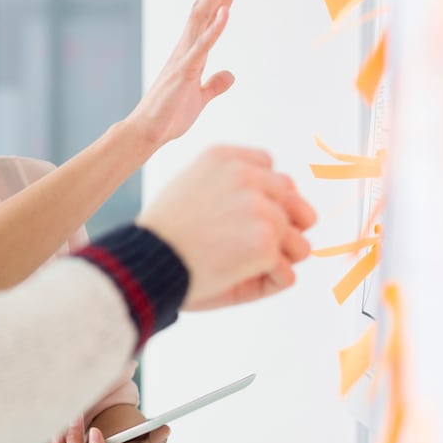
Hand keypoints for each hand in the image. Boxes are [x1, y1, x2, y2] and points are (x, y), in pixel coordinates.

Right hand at [126, 0, 238, 146]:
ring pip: (202, 18)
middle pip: (204, 8)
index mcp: (190, 54)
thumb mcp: (200, 98)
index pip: (209, 18)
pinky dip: (215, 29)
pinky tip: (226, 12)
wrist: (147, 133)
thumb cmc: (169, 117)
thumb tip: (230, 75)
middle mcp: (185, 49)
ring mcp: (183, 58)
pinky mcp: (184, 72)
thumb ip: (214, 84)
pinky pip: (202, 47)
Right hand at [138, 146, 316, 307]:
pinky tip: (235, 278)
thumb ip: (227, 184)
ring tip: (239, 265)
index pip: (270, 170)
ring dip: (276, 260)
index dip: (265, 199)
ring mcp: (259, 208)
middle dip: (282, 228)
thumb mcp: (187, 188)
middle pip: (293, 202)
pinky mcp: (265, 241)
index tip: (241, 220)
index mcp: (224, 158)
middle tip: (249, 248)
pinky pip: (287, 273)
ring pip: (299, 241)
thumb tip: (284, 197)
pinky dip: (267, 284)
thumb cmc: (162, 237)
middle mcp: (246, 176)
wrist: (143, 262)